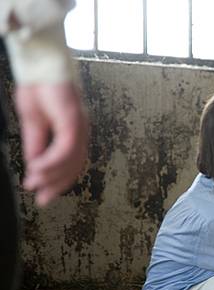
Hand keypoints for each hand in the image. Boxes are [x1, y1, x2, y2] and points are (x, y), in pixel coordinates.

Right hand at [15, 82, 88, 206]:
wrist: (39, 65)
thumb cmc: (38, 89)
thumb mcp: (33, 123)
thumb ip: (36, 145)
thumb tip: (34, 167)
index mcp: (73, 133)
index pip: (71, 164)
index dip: (58, 182)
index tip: (45, 196)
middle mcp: (80, 131)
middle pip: (74, 166)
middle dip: (57, 185)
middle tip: (43, 200)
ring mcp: (79, 126)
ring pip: (71, 160)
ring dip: (52, 175)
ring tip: (35, 183)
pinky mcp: (72, 120)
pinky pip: (65, 148)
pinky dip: (52, 161)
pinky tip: (37, 168)